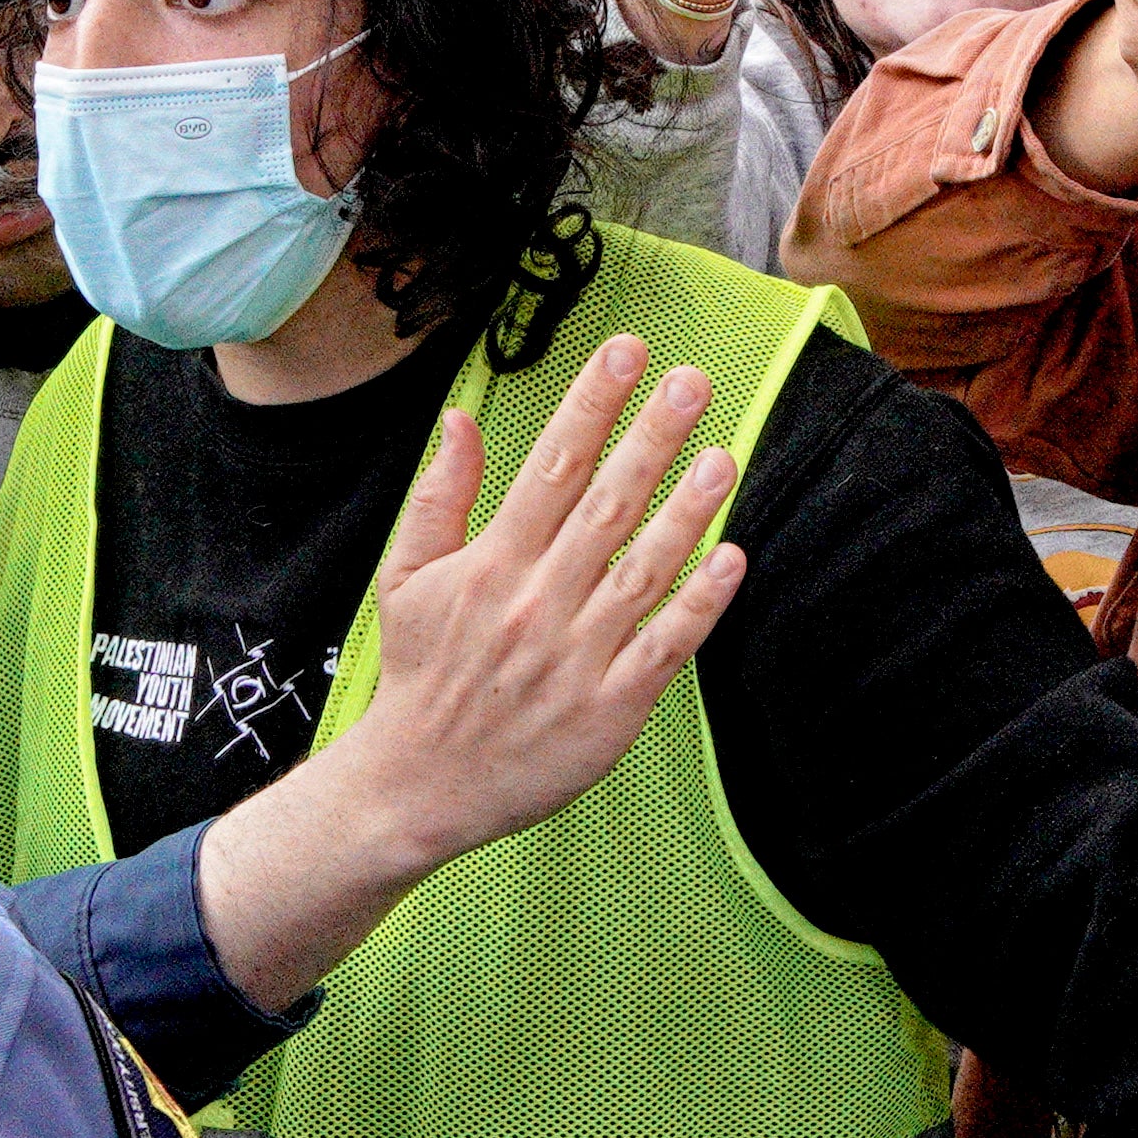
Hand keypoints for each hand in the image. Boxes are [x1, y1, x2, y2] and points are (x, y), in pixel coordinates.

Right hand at [195, 343, 746, 1012]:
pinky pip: (664, 646)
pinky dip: (699, 603)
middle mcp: (535, 604)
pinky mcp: (609, 709)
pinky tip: (731, 556)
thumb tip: (462, 419)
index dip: (591, 406)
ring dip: (686, 510)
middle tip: (692, 381)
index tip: (625, 353)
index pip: (549, 468)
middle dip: (650, 438)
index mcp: (489, 566)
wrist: (419, 784)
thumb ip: (440, 497)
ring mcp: (576, 658)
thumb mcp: (406, 578)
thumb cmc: (422, 674)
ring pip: (643, 570)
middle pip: (604, 506)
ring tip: (722, 455)